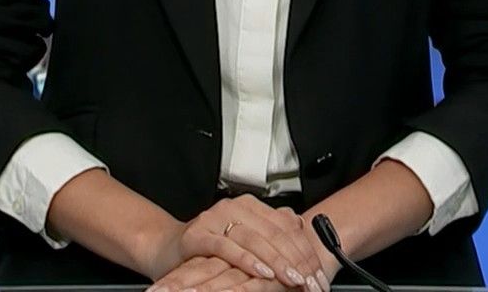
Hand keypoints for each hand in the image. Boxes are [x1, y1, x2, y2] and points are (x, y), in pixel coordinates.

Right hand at [142, 196, 330, 290]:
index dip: (306, 252)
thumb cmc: (211, 246)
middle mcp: (234, 207)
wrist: (168, 248)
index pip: (287, 227)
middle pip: (275, 233)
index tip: (318, 275)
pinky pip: (227, 247)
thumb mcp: (245, 237)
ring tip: (293, 279)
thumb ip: (272, 230)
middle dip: (296, 261)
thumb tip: (301, 224)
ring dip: (277, 262)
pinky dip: (247, 260)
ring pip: (254, 239)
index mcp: (250, 206)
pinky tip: (262, 272)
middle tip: (311, 282)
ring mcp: (215, 218)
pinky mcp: (198, 235)